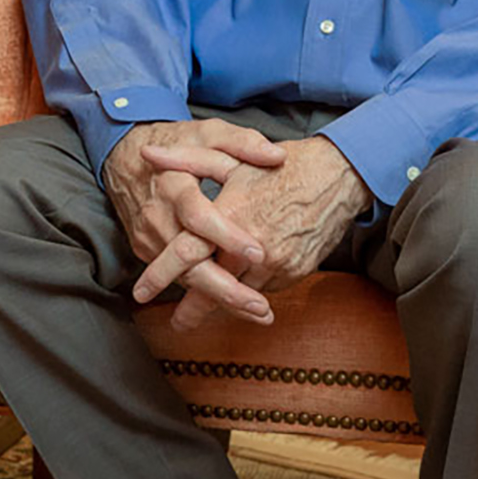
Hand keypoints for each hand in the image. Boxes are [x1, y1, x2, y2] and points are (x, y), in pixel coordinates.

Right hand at [103, 117, 285, 325]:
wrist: (127, 157)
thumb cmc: (178, 143)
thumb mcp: (210, 133)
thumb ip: (243, 143)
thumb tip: (277, 156)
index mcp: (174, 185)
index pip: (199, 216)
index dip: (228, 236)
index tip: (259, 253)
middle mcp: (158, 216)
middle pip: (188, 263)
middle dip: (225, 289)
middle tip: (260, 306)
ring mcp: (150, 238)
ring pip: (185, 278)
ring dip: (220, 300)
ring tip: (258, 312)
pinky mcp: (148, 251)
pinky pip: (179, 277)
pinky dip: (206, 294)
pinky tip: (235, 305)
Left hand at [132, 134, 372, 330]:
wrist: (337, 176)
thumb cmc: (281, 166)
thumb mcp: (232, 158)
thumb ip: (186, 160)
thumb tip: (146, 156)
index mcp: (230, 215)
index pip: (187, 253)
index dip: (160, 275)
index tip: (141, 292)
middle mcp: (251, 246)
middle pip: (212, 288)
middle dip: (191, 310)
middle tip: (178, 322)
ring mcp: (275, 263)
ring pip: (240, 294)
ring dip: (224, 302)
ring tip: (207, 310)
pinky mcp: (295, 272)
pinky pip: (266, 288)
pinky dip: (253, 287)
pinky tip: (248, 280)